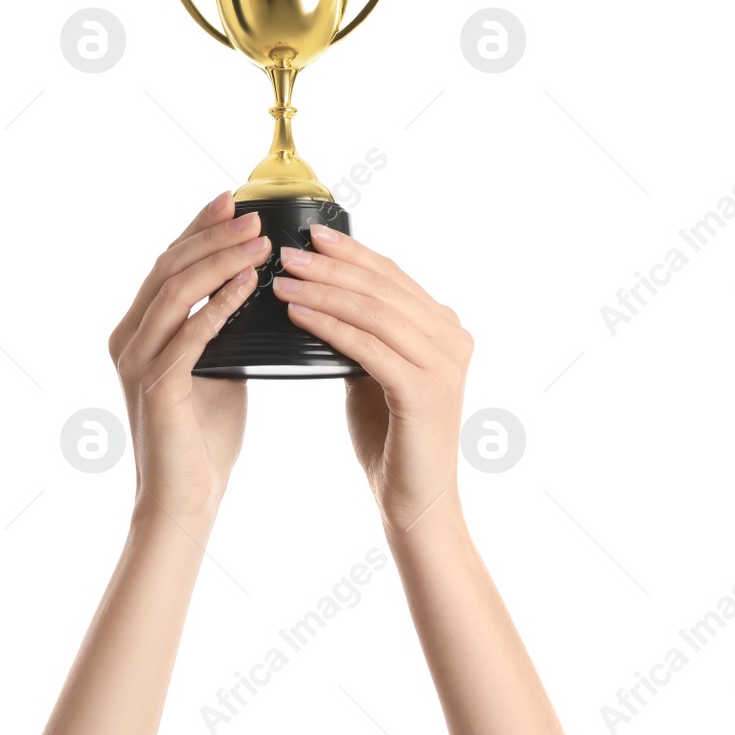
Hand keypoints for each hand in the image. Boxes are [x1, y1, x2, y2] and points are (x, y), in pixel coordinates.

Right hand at [108, 192, 268, 524]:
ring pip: (176, 292)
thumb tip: (249, 282)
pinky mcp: (157, 387)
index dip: (198, 227)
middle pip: (168, 267)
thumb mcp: (214, 364)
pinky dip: (220, 305)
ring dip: (221, 262)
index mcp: (137, 329)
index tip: (231, 198)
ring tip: (260, 244)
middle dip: (212, 235)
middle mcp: (128, 338)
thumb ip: (218, 324)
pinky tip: (249, 287)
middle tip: (253, 213)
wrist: (185, 499)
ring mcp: (137, 361)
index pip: (168, 262)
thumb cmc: (203, 437)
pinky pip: (190, 334)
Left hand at [272, 224, 472, 530]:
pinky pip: (368, 346)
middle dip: (331, 266)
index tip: (312, 233)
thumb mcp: (378, 372)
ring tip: (282, 281)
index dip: (352, 252)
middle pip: (383, 287)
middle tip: (287, 252)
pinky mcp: (424, 390)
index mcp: (446, 329)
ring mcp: (443, 363)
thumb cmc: (391, 439)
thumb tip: (323, 293)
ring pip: (374, 311)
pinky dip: (329, 326)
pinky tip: (298, 314)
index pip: (393, 276)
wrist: (415, 501)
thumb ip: (367, 334)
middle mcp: (452, 338)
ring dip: (323, 291)